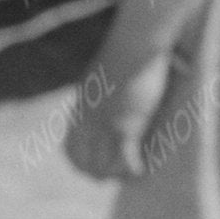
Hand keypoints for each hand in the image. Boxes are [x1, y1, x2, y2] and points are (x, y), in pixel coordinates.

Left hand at [63, 49, 172, 181]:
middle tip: (116, 178)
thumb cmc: (131, 46)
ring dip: (116, 175)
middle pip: (82, 162)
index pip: (71, 147)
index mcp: (81, 107)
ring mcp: (103, 125)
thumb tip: (148, 77)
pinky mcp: (124, 127)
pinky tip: (143, 171)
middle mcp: (86, 120)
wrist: (134, 41)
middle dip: (97, 174)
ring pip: (103, 166)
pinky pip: (125, 161)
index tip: (94, 168)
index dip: (81, 162)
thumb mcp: (113, 67)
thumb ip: (118, 81)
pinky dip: (133, 170)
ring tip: (131, 177)